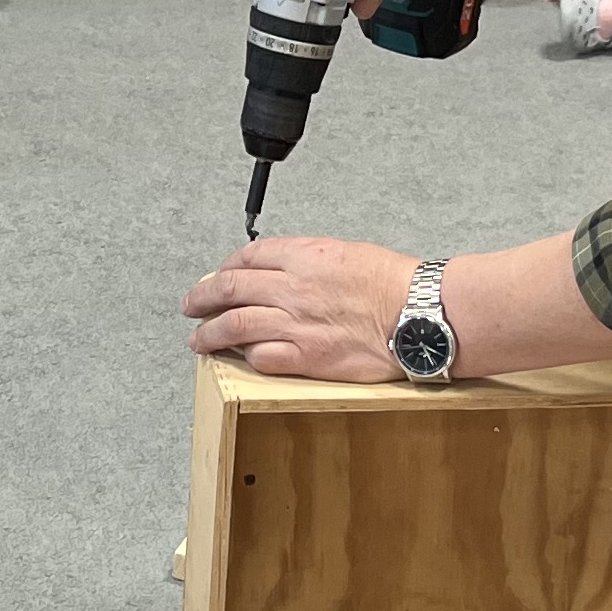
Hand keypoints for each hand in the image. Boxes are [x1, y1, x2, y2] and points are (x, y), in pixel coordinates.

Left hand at [183, 234, 418, 380]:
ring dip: (209, 333)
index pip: (247, 257)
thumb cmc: (396, 284)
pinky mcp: (306, 357)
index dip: (225, 268)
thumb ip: (311, 260)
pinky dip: (244, 355)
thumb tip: (289, 269)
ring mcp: (295, 323)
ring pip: (233, 325)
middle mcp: (292, 287)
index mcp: (304, 256)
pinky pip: (260, 356)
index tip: (218, 276)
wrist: (419, 313)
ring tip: (198, 339)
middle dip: (202, 297)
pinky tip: (237, 357)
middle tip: (192, 305)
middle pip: (229, 288)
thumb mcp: (348, 253)